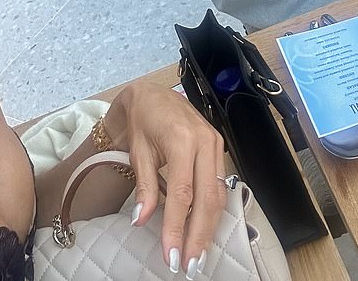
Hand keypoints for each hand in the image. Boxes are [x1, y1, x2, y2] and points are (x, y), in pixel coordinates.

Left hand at [104, 80, 225, 276]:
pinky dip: (213, 210)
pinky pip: (220, 184)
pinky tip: (204, 229)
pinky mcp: (219, 146)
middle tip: (189, 265)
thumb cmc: (141, 120)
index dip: (177, 227)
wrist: (151, 94)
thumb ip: (144, 186)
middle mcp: (204, 141)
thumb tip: (141, 220)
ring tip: (197, 254)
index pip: (182, 193)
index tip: (171, 255)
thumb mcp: (137, 150)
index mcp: (181, 139)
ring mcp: (215, 143)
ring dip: (209, 227)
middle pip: (207, 198)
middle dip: (199, 235)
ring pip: (218, 195)